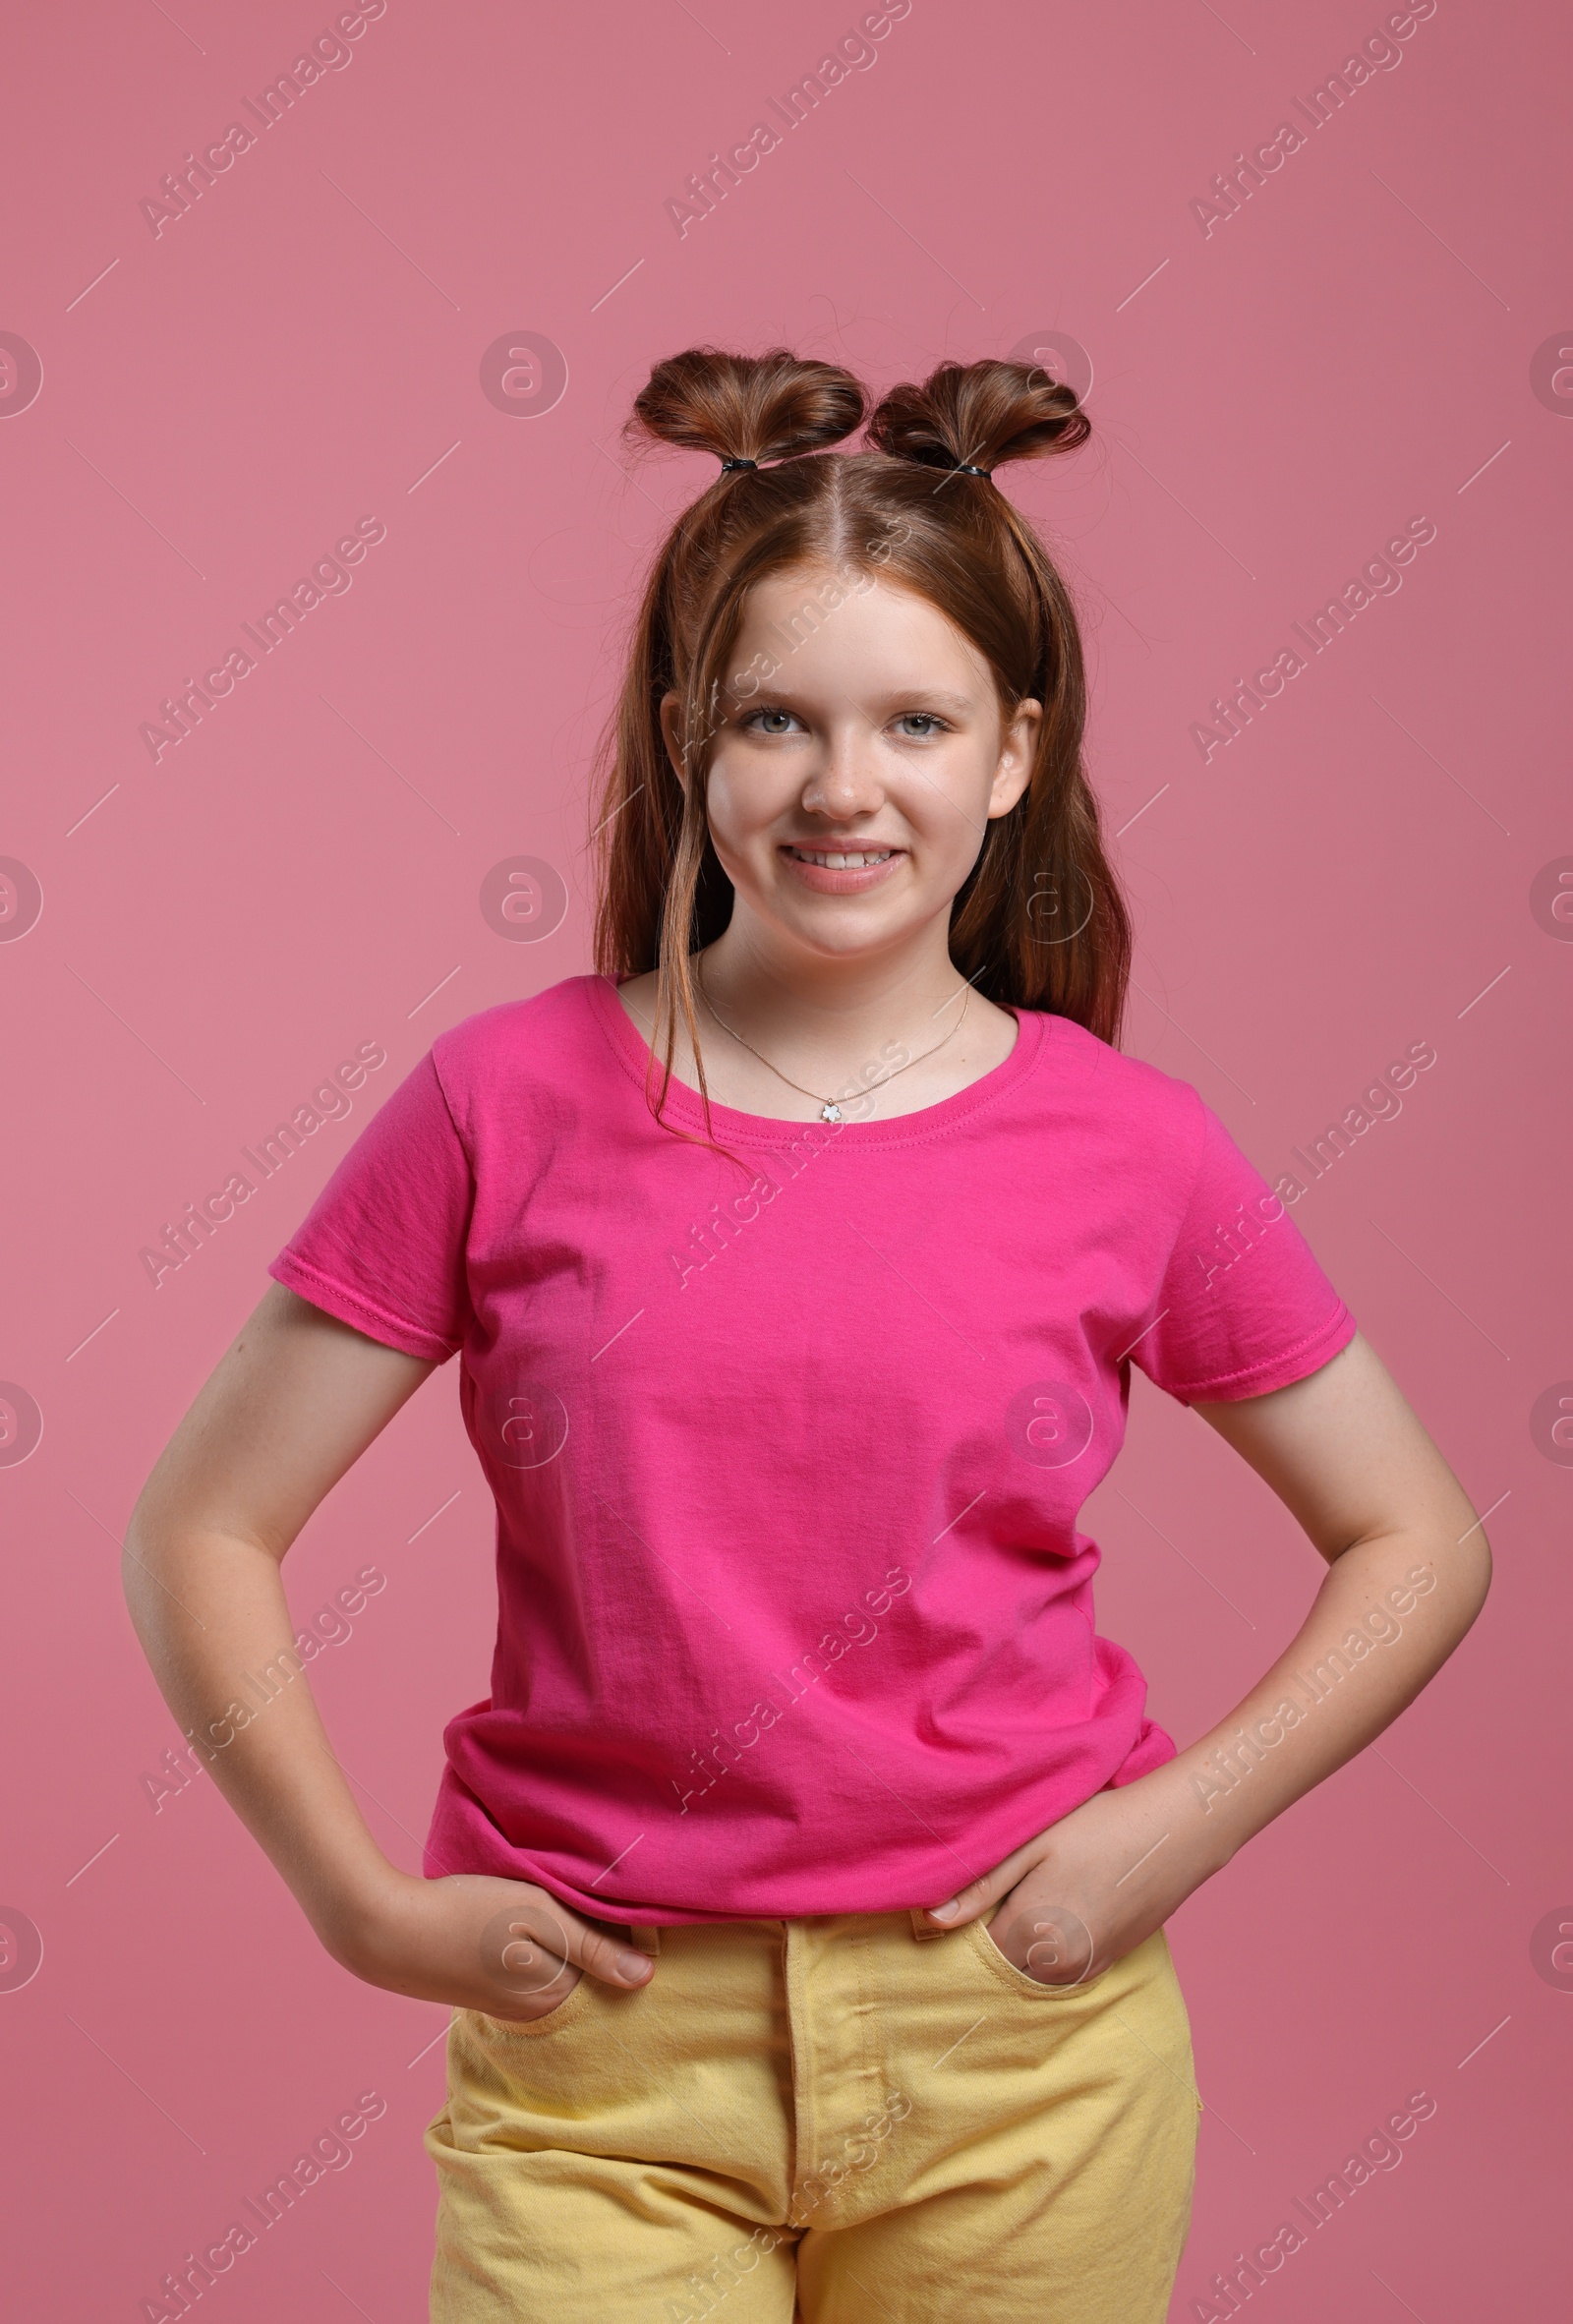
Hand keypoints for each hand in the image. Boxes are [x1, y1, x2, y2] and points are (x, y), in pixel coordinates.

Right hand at [328, 1870, 655, 2020]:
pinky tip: (518, 1918)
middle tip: (573, 1891)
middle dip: (587, 1935)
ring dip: (558, 1937)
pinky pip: (526, 1965)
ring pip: (554, 1964)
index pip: (610, 1964)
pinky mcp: (484, 1987)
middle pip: (582, 1967)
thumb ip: (593, 1948)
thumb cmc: (467, 1916)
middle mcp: (535, 2012)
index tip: (606, 1894)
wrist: (385, 1929)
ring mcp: (507, 2003)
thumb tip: (647, 1979)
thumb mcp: (539, 1918)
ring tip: (544, 1900)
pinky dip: (531, 1944)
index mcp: (555, 1999)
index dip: (614, 1927)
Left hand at [919, 1778, 1213, 1984]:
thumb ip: (981, 1887)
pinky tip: (1057, 1910)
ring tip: (1027, 1899)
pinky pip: (1062, 1971)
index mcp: (1032, 1932)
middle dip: (990, 1941)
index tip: (959, 1899)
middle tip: (993, 1896)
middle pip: (1002, 1968)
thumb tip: (933, 1920)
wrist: (1174, 1833)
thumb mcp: (1033, 1844)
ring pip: (1033, 1973)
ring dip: (1021, 1949)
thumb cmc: (1099, 1827)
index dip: (962, 1926)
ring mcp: (1088, 1968)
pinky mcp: (1110, 1963)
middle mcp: (1058, 1964)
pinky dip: (1050, 1951)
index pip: (973, 1952)